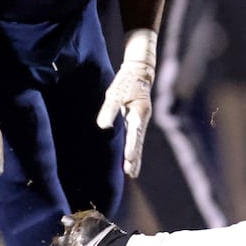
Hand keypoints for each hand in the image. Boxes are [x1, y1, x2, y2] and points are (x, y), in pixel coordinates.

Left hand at [99, 31, 155, 177]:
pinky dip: (133, 149)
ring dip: (135, 157)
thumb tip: (103, 126)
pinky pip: (135, 138)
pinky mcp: (137, 119)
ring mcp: (140, 120)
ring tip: (132, 172)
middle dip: (135, 159)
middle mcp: (142, 120)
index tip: (128, 162)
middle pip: (139, 143)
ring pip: (138, 142)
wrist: (140, 71)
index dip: (131, 149)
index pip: (134, 136)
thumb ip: (109, 110)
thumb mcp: (116, 93)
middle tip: (131, 174)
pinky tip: (130, 156)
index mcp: (139, 113)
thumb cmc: (127, 81)